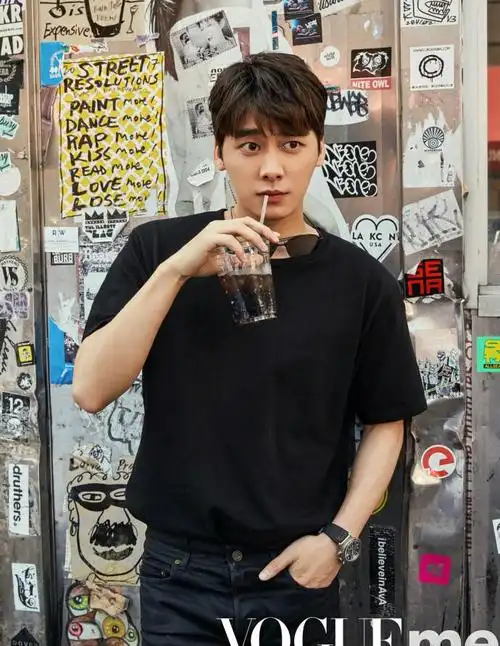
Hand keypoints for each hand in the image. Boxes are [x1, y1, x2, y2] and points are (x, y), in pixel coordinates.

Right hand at [165, 217, 279, 278]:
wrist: (182, 267)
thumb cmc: (200, 263)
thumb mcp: (225, 261)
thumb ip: (240, 257)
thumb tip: (257, 258)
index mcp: (223, 227)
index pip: (247, 223)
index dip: (262, 228)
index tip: (274, 237)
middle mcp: (219, 225)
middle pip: (246, 222)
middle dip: (262, 230)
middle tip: (274, 241)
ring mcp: (213, 230)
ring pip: (239, 228)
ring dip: (254, 238)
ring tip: (262, 250)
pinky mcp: (209, 239)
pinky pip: (229, 240)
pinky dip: (239, 249)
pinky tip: (243, 259)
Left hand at [259, 534, 340, 588]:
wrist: (334, 543)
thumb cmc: (311, 545)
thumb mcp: (290, 552)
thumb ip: (276, 565)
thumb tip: (262, 577)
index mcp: (298, 579)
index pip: (289, 574)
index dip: (292, 563)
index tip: (297, 556)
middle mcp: (308, 585)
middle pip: (299, 578)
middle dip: (300, 568)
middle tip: (306, 556)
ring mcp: (320, 584)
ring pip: (309, 579)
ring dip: (309, 571)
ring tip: (313, 558)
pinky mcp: (328, 581)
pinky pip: (319, 579)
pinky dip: (319, 573)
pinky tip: (320, 564)